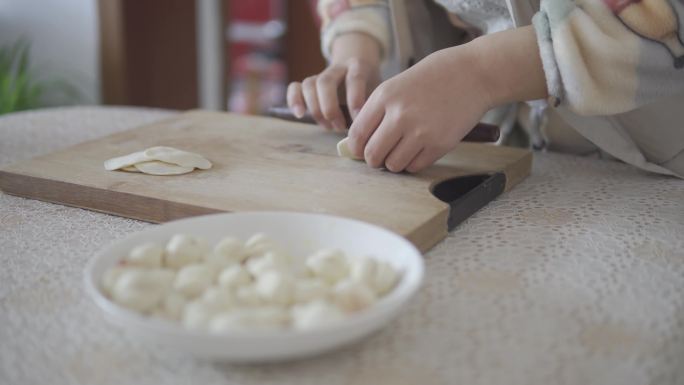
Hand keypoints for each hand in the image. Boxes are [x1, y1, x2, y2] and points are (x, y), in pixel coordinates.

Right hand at [287, 32, 380, 131]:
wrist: (360, 68)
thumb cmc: (371, 87)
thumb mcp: (378, 92)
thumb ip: (372, 106)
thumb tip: (367, 133)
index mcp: (358, 66)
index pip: (354, 78)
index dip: (355, 99)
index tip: (358, 119)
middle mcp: (337, 67)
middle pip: (325, 82)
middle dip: (330, 108)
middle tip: (339, 127)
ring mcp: (321, 74)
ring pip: (309, 85)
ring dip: (316, 109)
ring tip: (328, 126)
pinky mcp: (309, 83)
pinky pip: (295, 87)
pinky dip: (294, 100)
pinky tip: (300, 115)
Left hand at [347, 48, 490, 172]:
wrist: (474, 74)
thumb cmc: (435, 77)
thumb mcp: (398, 84)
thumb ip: (378, 110)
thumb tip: (359, 142)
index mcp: (385, 96)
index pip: (357, 134)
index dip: (356, 148)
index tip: (361, 150)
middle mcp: (400, 115)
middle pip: (372, 155)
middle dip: (374, 159)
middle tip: (381, 155)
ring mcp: (420, 131)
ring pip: (393, 165)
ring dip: (395, 162)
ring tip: (403, 150)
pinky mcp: (439, 144)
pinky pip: (415, 166)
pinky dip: (413, 163)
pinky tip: (420, 148)